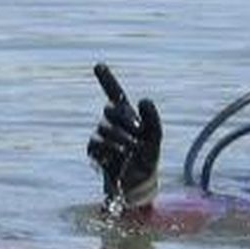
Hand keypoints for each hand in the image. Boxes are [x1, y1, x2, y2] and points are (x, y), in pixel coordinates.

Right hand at [88, 63, 161, 208]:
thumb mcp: (156, 138)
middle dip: (125, 121)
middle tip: (138, 136)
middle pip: (111, 111)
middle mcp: (112, 122)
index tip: (98, 65)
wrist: (136, 183)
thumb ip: (153, 118)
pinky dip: (109, 152)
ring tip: (130, 152)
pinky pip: (97, 145)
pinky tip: (116, 159)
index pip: (114, 93)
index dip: (106, 79)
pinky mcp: (94, 150)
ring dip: (120, 141)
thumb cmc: (147, 158)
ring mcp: (101, 135)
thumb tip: (143, 99)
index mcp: (127, 115)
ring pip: (105, 129)